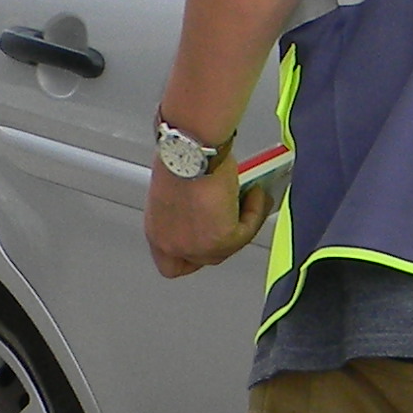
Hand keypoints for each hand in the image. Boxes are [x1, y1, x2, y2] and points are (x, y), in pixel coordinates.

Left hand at [145, 162, 273, 279]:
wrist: (190, 147)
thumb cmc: (180, 154)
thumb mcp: (180, 189)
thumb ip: (192, 208)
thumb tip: (216, 208)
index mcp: (157, 231)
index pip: (171, 264)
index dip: (192, 256)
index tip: (207, 241)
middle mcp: (173, 244)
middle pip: (205, 259)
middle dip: (225, 236)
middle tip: (239, 215)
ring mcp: (196, 247)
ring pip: (229, 248)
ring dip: (243, 222)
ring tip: (251, 197)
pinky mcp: (220, 240)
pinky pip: (245, 232)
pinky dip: (254, 212)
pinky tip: (256, 193)